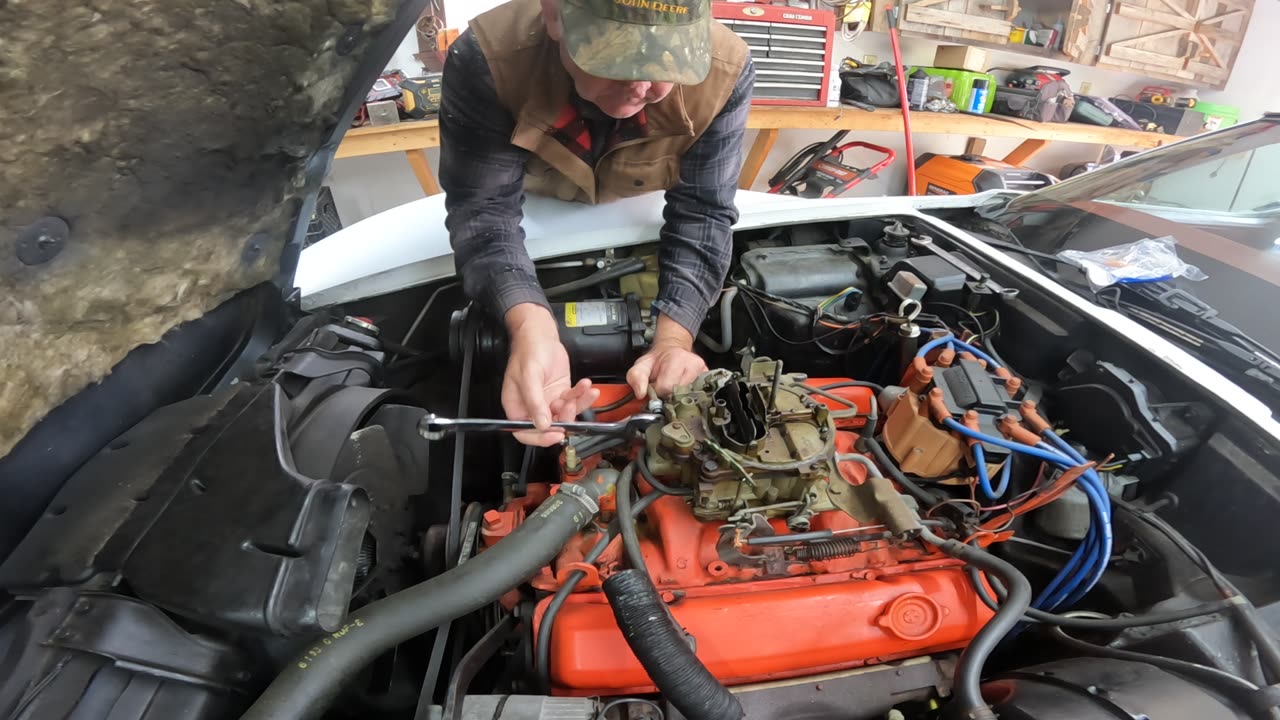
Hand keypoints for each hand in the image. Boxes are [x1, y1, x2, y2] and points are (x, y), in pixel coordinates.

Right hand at [502, 304, 599, 446]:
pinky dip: (582, 395)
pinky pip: (573, 400)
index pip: (525, 432)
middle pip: (549, 425)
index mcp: (517, 407)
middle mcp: (533, 407)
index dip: (540, 437)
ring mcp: (548, 401)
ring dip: (577, 405)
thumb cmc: (528, 351)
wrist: (540, 335)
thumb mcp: (529, 377)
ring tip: (584, 391)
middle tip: (571, 406)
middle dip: (564, 418)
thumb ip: (535, 402)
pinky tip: (586, 386)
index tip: (556, 434)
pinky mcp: (561, 393)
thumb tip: (542, 425)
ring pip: (565, 413)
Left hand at [627, 315, 706, 398]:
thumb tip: (640, 393)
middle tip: (664, 386)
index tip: (655, 386)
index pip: (666, 387)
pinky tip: (682, 390)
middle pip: (678, 394)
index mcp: (677, 358)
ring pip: (688, 397)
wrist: (672, 352)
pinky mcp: (708, 381)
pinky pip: (698, 397)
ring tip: (673, 387)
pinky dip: (687, 397)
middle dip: (668, 395)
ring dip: (678, 396)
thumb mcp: (642, 365)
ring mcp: (703, 373)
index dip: (657, 391)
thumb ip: (636, 377)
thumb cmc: (657, 361)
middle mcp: (694, 365)